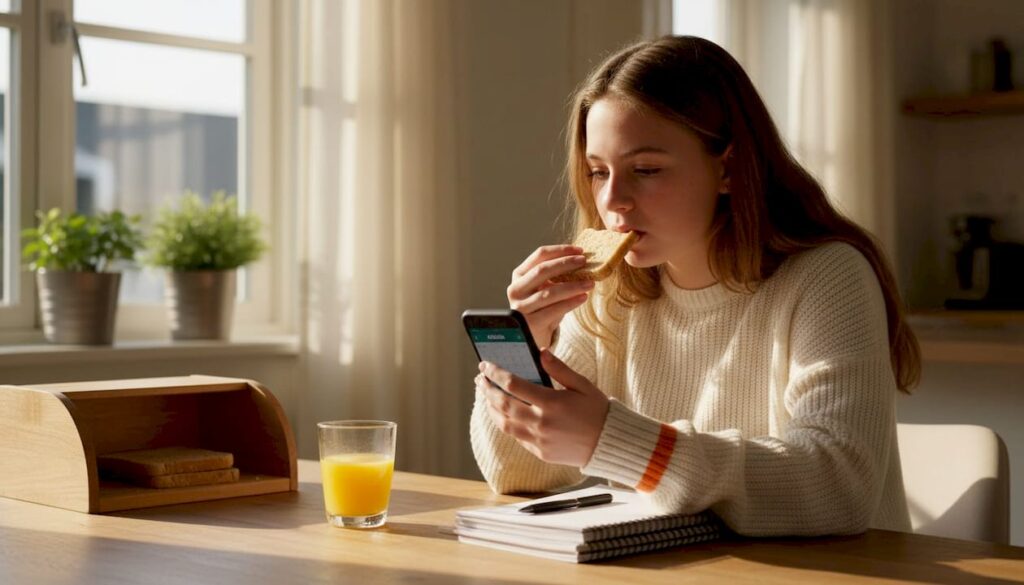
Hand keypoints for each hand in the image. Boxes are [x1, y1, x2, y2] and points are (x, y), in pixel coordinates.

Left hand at [475, 350, 609, 466]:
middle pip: (503, 404)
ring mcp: (539, 440)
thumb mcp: (582, 385)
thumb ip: (559, 368)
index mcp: (552, 403)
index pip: (513, 385)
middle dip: (487, 390)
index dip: (496, 374)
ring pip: (504, 424)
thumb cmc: (598, 412)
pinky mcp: (540, 452)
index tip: (486, 365)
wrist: (609, 445)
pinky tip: (504, 414)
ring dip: (491, 409)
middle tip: (480, 380)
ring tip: (486, 397)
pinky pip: (516, 437)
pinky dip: (506, 423)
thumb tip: (540, 352)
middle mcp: (541, 423)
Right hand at [507, 245, 595, 347]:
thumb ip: (557, 276)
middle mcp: (516, 289)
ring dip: (572, 286)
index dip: (561, 251)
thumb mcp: (545, 289)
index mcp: (519, 275)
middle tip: (584, 262)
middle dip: (565, 264)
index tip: (580, 250)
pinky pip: (553, 310)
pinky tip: (583, 297)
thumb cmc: (542, 309)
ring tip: (590, 283)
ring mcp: (520, 307)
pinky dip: (570, 302)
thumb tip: (581, 261)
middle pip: (542, 270)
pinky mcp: (528, 323)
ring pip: (549, 292)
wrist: (531, 337)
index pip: (539, 255)